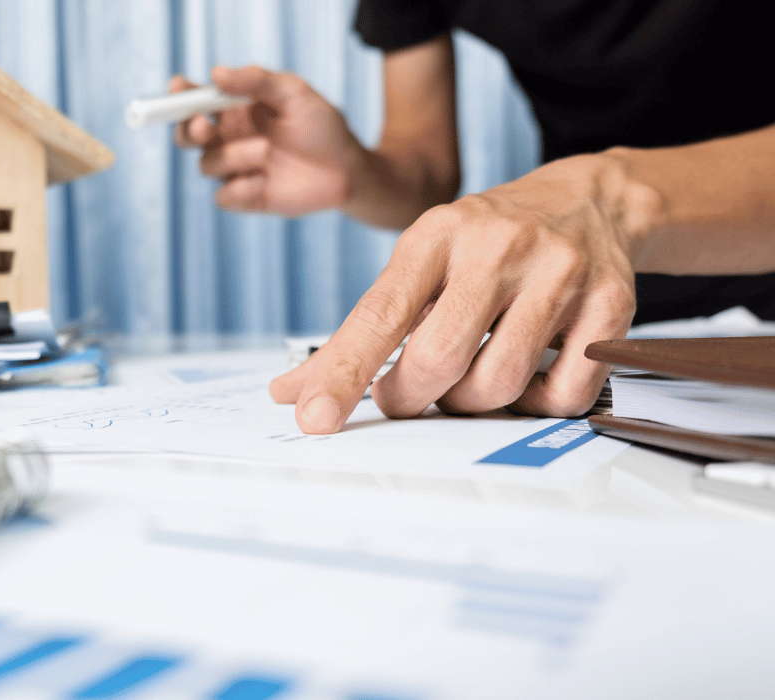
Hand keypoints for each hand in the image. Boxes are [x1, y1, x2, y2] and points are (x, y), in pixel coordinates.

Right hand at [172, 66, 365, 216]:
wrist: (345, 169)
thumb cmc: (320, 126)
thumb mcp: (294, 92)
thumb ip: (256, 80)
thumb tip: (216, 74)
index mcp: (233, 111)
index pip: (195, 101)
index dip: (180, 95)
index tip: (178, 89)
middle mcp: (229, 139)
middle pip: (186, 136)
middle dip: (187, 130)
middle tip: (205, 125)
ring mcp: (235, 170)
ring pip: (207, 165)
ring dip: (234, 156)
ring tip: (268, 151)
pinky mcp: (245, 197)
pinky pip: (223, 196)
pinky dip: (240, 188)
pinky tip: (265, 181)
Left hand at [269, 154, 646, 430]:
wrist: (589, 199)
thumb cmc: (485, 242)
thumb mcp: (419, 262)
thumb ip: (361, 328)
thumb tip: (292, 391)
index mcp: (436, 234)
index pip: (380, 315)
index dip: (342, 373)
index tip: (313, 417)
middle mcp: (498, 247)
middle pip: (438, 359)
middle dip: (409, 396)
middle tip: (406, 395)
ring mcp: (560, 274)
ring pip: (497, 384)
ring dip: (469, 403)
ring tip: (466, 378)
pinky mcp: (610, 306)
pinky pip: (562, 394)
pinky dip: (534, 404)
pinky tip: (526, 375)